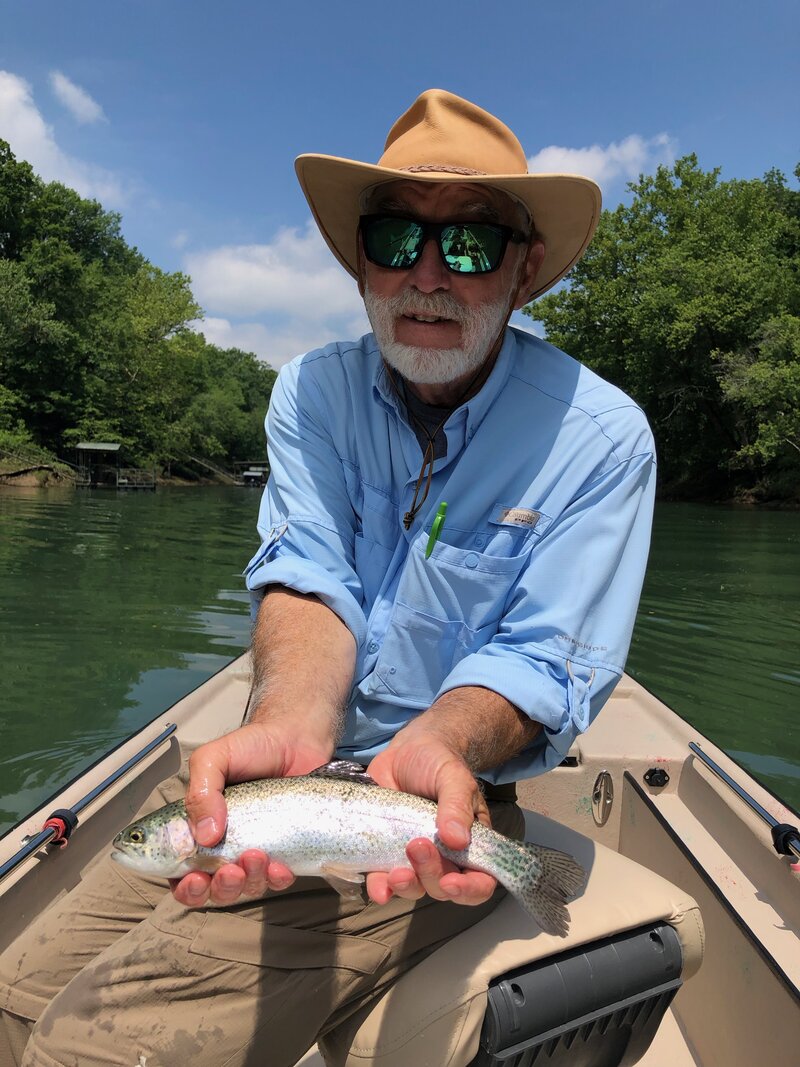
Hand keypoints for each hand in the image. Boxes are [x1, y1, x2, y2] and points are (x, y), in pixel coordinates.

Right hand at [171, 722, 330, 907]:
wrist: (296, 739)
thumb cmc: (253, 747)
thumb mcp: (214, 759)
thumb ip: (200, 792)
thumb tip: (204, 834)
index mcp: (198, 826)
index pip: (180, 871)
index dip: (184, 886)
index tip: (193, 877)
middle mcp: (224, 844)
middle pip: (212, 889)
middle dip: (219, 888)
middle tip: (229, 869)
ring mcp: (254, 850)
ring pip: (244, 889)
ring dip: (248, 881)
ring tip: (256, 855)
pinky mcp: (284, 850)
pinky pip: (276, 881)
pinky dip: (275, 880)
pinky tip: (278, 865)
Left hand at [364, 730, 495, 907]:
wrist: (404, 752)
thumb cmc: (437, 763)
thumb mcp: (453, 777)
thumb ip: (457, 805)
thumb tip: (457, 839)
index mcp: (470, 843)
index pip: (480, 880)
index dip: (469, 890)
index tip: (451, 883)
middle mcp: (444, 857)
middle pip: (442, 887)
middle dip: (431, 875)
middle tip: (417, 846)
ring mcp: (413, 857)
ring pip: (415, 888)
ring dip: (406, 886)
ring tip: (396, 871)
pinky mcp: (386, 852)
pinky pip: (383, 880)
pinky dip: (380, 889)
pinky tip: (377, 888)